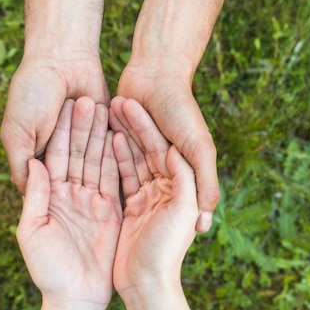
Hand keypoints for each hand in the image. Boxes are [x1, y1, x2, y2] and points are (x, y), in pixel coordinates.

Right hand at [1, 55, 108, 193]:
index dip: (57, 199)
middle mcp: (63, 153)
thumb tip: (27, 197)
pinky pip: (113, 148)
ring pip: (95, 163)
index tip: (67, 214)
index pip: (49, 187)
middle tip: (92, 202)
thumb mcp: (17, 133)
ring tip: (104, 165)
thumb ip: (20, 165)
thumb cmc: (33, 93)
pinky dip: (115, 152)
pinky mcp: (105, 131)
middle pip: (75, 178)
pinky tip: (120, 159)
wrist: (63, 58)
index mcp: (38, 156)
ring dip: (97, 162)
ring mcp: (85, 142)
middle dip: (82, 185)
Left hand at [16, 97, 119, 308]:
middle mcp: (74, 195)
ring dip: (103, 137)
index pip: (57, 156)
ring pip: (99, 162)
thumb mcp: (32, 231)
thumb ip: (35, 196)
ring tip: (110, 109)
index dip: (63, 132)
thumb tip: (35, 163)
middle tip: (91, 97)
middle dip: (84, 127)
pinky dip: (119, 160)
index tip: (68, 104)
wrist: (77, 299)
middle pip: (80, 154)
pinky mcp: (114, 212)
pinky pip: (117, 181)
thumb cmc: (49, 271)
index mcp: (52, 197)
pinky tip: (123, 138)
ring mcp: (95, 202)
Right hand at [110, 98, 197, 294]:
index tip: (129, 102)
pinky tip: (105, 141)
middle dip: (132, 127)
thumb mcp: (182, 209)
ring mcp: (148, 198)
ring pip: (133, 161)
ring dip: (121, 138)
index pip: (161, 149)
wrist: (147, 285)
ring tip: (105, 113)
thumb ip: (186, 177)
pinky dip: (115, 160)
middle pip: (146, 151)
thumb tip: (175, 148)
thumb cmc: (167, 249)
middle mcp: (166, 189)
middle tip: (114, 100)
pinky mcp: (133, 209)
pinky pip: (123, 178)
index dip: (146, 126)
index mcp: (180, 187)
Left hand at [116, 66, 219, 232]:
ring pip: (133, 175)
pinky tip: (104, 170)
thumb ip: (206, 182)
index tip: (148, 238)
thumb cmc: (180, 109)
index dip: (161, 221)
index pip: (175, 207)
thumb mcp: (199, 148)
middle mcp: (168, 169)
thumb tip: (205, 224)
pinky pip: (117, 161)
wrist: (156, 72)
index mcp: (188, 174)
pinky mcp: (126, 143)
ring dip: (126, 178)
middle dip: (138, 201)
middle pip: (151, 193)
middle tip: (125, 219)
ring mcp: (146, 157)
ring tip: (116, 183)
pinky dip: (113, 160)